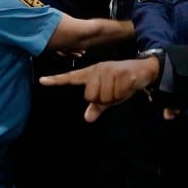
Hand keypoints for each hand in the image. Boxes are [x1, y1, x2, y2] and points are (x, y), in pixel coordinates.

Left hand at [39, 58, 160, 121]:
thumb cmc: (125, 82)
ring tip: (122, 87)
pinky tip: (128, 86)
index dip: (57, 80)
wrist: (145, 69)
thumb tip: (87, 118)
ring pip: (104, 97)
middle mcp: (98, 70)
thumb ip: (97, 106)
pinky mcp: (121, 74)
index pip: (71, 77)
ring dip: (115, 98)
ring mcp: (109, 71)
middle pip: (90, 96)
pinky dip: (123, 94)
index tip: (42, 81)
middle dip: (104, 100)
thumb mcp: (110, 96)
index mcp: (92, 73)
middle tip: (115, 91)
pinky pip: (116, 94)